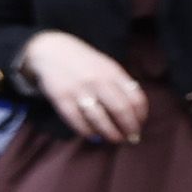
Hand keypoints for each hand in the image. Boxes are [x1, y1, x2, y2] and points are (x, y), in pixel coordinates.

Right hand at [19, 28, 145, 143]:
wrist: (50, 52)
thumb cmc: (83, 63)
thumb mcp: (106, 67)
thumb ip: (120, 84)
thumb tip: (135, 111)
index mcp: (113, 72)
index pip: (135, 98)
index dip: (141, 115)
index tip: (140, 124)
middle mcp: (98, 81)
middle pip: (121, 110)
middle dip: (129, 128)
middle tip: (132, 138)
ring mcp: (79, 91)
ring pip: (100, 119)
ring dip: (111, 134)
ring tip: (115, 139)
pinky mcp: (62, 100)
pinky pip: (78, 122)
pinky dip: (88, 132)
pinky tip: (94, 135)